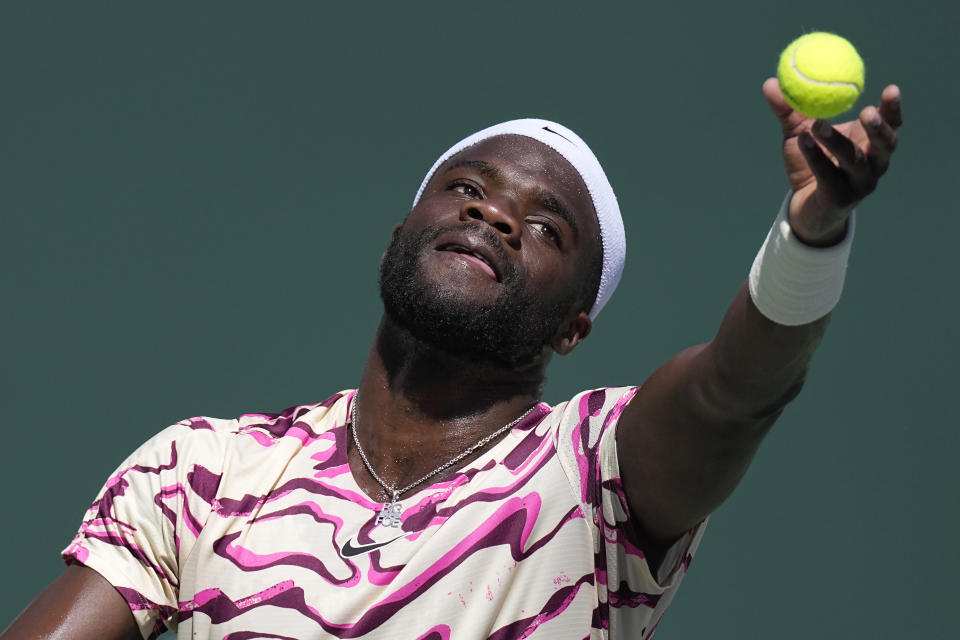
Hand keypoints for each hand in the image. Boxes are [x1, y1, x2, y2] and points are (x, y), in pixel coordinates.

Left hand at [762, 77, 901, 245]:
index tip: (891, 90)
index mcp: (872, 143)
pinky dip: (815, 157)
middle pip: (885, 144)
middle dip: (879, 128)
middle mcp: (873, 164)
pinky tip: (802, 141)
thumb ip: (788, 110)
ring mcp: (859, 183)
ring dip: (837, 141)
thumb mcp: (798, 133)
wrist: (805, 207)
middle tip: (866, 111)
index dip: (894, 109)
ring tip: (818, 124)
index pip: (892, 124)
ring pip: (854, 161)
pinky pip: (828, 175)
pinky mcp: (840, 198)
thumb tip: (771, 82)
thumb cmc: (810, 163)